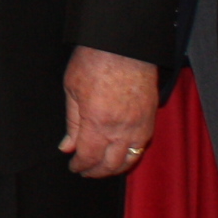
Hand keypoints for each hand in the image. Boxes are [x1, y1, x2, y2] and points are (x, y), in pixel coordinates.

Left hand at [59, 46, 158, 176]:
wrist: (123, 45)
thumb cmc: (95, 61)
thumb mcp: (72, 90)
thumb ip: (72, 123)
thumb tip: (67, 147)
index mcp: (97, 123)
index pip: (89, 157)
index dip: (80, 166)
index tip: (74, 167)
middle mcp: (120, 130)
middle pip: (110, 164)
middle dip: (96, 172)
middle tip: (86, 171)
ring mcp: (139, 126)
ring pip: (129, 159)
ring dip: (115, 168)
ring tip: (102, 167)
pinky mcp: (150, 119)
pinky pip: (142, 146)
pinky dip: (130, 155)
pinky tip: (121, 154)